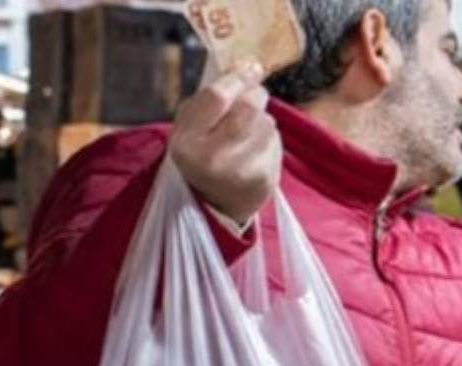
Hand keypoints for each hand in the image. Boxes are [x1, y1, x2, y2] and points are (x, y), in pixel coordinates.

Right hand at [170, 64, 280, 226]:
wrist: (215, 203)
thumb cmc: (201, 154)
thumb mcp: (189, 126)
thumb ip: (209, 98)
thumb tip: (246, 66)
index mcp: (186, 141)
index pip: (217, 97)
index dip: (237, 77)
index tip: (250, 66)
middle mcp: (214, 158)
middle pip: (248, 107)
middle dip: (254, 93)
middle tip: (253, 92)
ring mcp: (243, 171)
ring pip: (266, 122)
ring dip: (261, 119)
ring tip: (246, 133)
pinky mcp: (266, 179)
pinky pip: (275, 141)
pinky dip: (268, 138)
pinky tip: (255, 150)